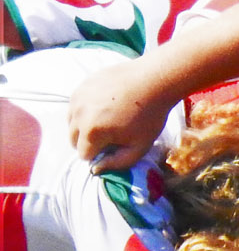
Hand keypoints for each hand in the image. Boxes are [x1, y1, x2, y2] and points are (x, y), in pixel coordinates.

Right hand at [66, 57, 171, 172]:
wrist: (153, 80)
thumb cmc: (150, 115)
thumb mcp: (140, 146)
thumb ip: (118, 163)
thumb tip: (96, 169)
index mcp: (92, 132)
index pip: (84, 155)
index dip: (100, 155)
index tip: (115, 147)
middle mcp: (78, 115)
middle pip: (73, 140)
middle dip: (88, 143)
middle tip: (110, 136)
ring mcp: (77, 98)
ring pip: (71, 122)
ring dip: (84, 126)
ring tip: (107, 121)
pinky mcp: (80, 86)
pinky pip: (75, 106)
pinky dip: (85, 110)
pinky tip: (105, 107)